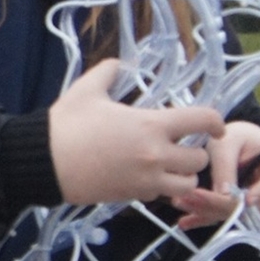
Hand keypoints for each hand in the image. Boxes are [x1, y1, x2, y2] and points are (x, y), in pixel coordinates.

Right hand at [48, 60, 224, 204]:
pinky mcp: (132, 196)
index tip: (216, 125)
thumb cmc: (66, 124)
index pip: (202, 121)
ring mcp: (146, 180)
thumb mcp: (87, 89)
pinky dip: (160, 187)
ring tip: (169, 166)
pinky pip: (160, 195)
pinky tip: (144, 176)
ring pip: (187, 184)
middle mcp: (156, 155)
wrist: (43, 162)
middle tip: (181, 145)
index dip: (216, 121)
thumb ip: (110, 71)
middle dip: (195, 151)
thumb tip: (122, 64)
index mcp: (151, 125)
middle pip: (199, 159)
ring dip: (182, 174)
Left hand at [172, 121, 259, 228]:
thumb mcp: (227, 142)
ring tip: (181, 203)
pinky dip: (205, 218)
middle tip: (191, 198)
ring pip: (238, 215)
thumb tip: (223, 195)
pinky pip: (226, 218)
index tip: (246, 200)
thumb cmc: (235, 137)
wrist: (235, 144)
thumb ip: (225, 166)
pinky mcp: (244, 211)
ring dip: (209, 212)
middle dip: (221, 204)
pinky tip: (186, 221)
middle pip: (255, 205)